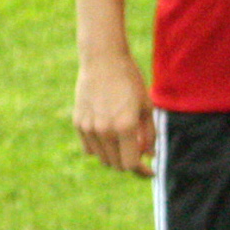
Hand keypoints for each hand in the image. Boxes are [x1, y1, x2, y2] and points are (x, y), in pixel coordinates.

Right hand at [73, 52, 153, 175]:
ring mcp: (89, 127)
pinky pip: (89, 149)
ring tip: (123, 140)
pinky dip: (100, 148)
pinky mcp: (78, 123)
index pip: (131, 165)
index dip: (142, 171)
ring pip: (103, 159)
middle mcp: (105, 130)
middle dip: (130, 162)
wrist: (102, 58)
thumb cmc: (129, 80)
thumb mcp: (146, 106)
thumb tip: (150, 155)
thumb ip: (150, 134)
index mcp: (125, 127)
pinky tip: (108, 136)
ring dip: (115, 156)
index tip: (150, 171)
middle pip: (117, 165)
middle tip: (138, 151)